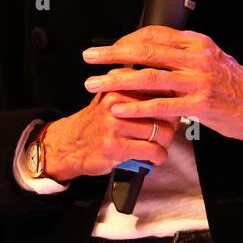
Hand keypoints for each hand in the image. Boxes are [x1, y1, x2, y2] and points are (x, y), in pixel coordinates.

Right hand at [42, 89, 179, 181]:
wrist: (70, 145)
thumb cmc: (98, 122)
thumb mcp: (111, 96)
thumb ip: (134, 87)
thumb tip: (170, 88)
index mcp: (118, 85)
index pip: (158, 88)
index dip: (171, 102)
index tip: (172, 111)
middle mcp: (116, 101)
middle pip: (163, 109)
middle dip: (172, 123)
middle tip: (169, 131)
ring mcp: (115, 124)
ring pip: (161, 131)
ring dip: (166, 142)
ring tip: (162, 145)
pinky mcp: (115, 146)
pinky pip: (151, 150)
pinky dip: (159, 156)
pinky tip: (156, 157)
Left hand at [80, 25, 242, 145]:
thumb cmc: (239, 88)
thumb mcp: (215, 62)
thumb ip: (187, 57)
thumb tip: (160, 55)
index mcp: (199, 43)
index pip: (155, 33)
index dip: (128, 39)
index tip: (110, 47)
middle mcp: (197, 57)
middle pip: (146, 49)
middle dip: (113, 53)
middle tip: (89, 56)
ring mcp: (199, 81)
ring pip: (149, 76)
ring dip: (116, 79)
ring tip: (94, 83)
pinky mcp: (201, 105)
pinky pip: (161, 105)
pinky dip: (136, 107)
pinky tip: (118, 109)